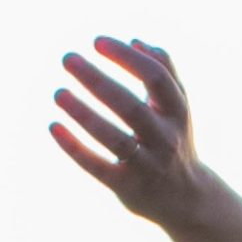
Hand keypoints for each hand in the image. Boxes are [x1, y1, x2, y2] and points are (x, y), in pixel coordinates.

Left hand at [50, 36, 200, 223]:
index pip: (156, 78)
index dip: (127, 58)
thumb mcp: (177, 108)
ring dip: (84, 115)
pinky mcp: (128, 187)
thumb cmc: (174, 141)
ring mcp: (147, 166)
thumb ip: (165, 73)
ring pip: (114, 139)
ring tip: (58, 93)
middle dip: (97, 80)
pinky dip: (75, 148)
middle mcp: (165, 139)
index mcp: (177, 113)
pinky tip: (54, 127)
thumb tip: (136, 41)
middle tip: (67, 58)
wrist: (187, 200)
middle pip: (131, 108)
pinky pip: (99, 167)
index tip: (96, 42)